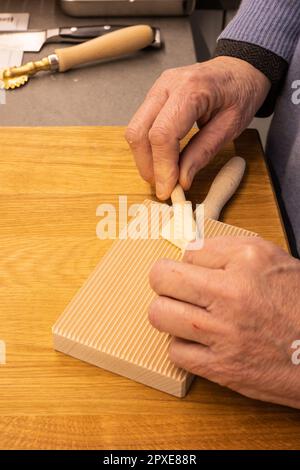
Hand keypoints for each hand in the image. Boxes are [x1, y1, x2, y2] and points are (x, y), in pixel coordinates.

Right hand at [125, 57, 269, 199]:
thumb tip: (182, 179)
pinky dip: (147, 148)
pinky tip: (162, 160)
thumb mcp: (231, 127)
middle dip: (147, 165)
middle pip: (139, 132)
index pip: (162, 134)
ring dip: (144, 158)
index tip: (167, 190)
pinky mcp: (154, 97)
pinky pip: (141, 125)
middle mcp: (167, 85)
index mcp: (191, 89)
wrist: (240, 68)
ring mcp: (157, 89)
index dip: (162, 167)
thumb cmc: (240, 92)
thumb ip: (203, 153)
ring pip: (135, 130)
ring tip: (163, 175)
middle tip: (163, 186)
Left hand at [149, 237, 299, 407]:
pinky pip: (175, 351)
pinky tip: (201, 342)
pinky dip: (184, 346)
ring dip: (169, 313)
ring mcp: (224, 332)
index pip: (187, 251)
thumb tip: (189, 252)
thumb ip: (229, 250)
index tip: (200, 273)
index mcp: (248, 260)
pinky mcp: (221, 367)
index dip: (193, 263)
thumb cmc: (298, 304)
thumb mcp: (272, 259)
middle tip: (178, 289)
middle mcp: (232, 293)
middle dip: (166, 281)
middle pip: (161, 277)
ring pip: (159, 314)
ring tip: (187, 315)